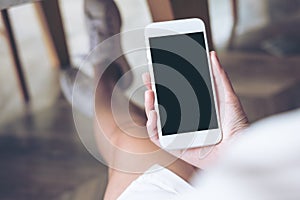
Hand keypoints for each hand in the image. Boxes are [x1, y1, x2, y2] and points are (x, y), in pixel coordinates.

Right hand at [143, 51, 248, 168]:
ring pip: (157, 119)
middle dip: (153, 90)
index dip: (164, 82)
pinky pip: (157, 137)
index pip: (174, 94)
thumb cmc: (238, 127)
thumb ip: (219, 77)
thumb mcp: (228, 97)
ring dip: (149, 105)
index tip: (158, 70)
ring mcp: (178, 134)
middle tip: (148, 78)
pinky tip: (154, 113)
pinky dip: (152, 125)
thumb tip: (213, 56)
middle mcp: (184, 121)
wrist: (239, 149)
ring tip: (150, 93)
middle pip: (163, 104)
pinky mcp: (175, 147)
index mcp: (195, 109)